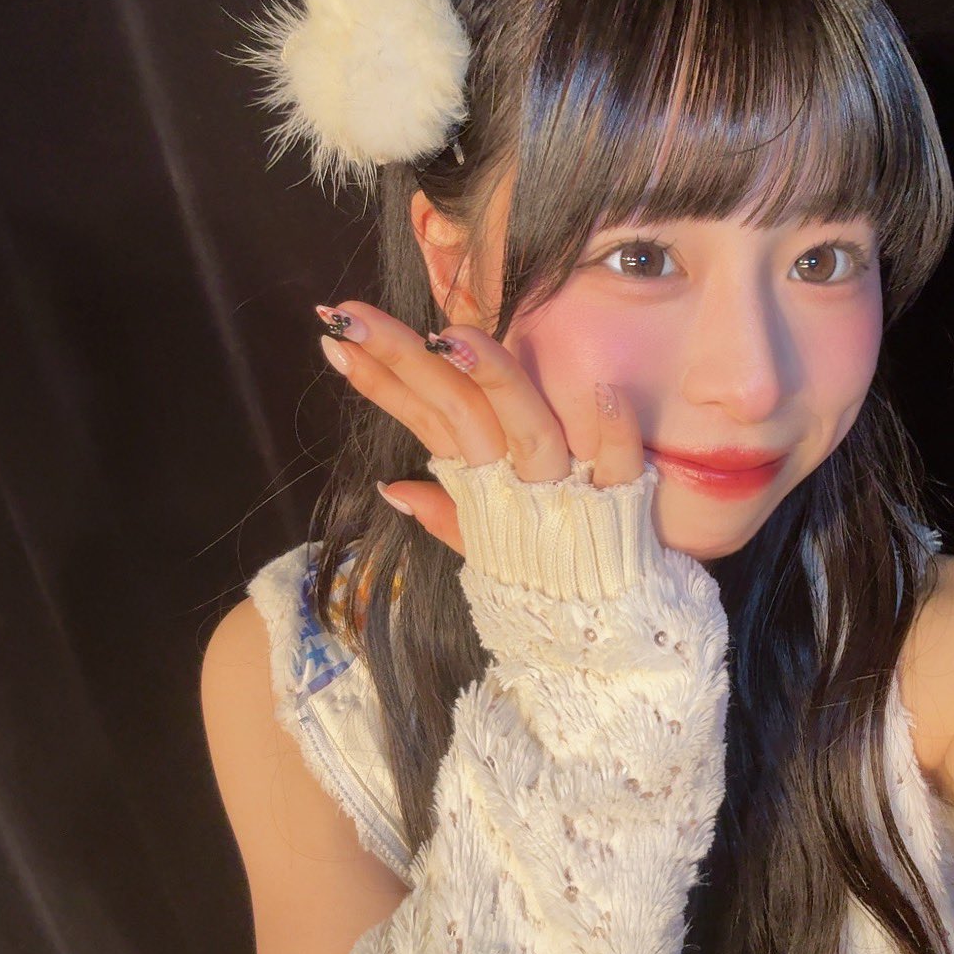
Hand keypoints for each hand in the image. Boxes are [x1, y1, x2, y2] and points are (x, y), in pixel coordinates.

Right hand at [316, 300, 646, 555]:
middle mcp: (515, 480)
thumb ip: (446, 514)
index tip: (336, 338)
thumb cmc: (541, 581)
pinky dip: (613, 433)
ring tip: (451, 336)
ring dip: (494, 380)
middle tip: (354, 316)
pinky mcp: (618, 504)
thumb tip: (393, 489)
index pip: (423, 419)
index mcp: (482, 483)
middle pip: (457, 408)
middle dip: (406, 358)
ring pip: (527, 427)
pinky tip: (605, 389)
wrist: (599, 636)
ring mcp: (565, 490)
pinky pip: (617, 464)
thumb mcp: (486, 550)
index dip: (380, 381)